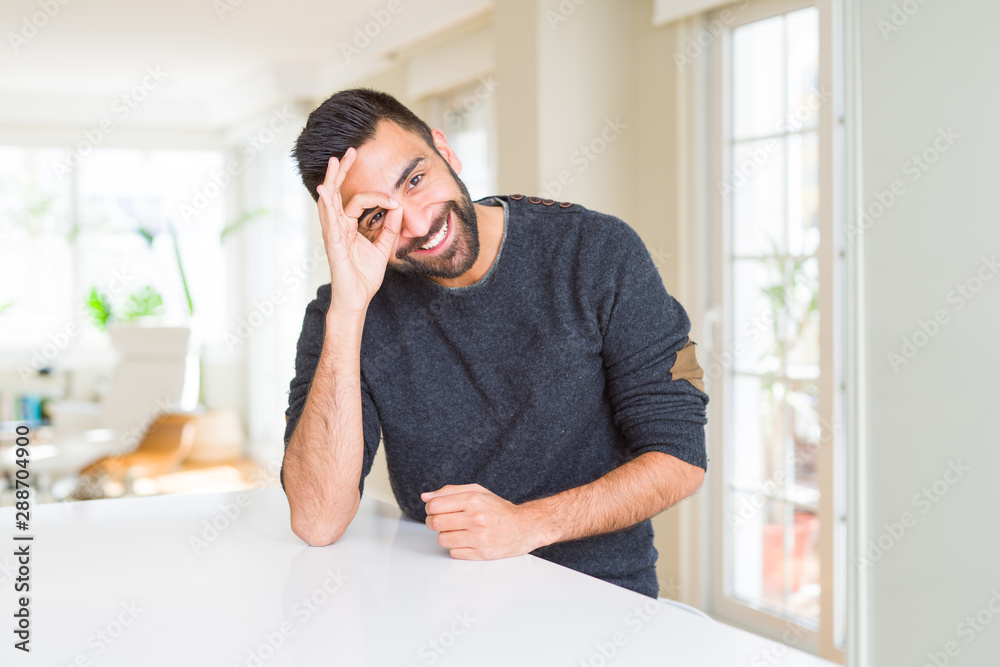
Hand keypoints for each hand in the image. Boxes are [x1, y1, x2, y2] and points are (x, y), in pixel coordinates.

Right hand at [316, 147, 403, 314]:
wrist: (357, 298)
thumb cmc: (364, 276)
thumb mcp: (383, 248)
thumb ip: (390, 228)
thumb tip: (398, 208)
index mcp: (349, 226)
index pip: (359, 201)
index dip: (378, 198)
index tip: (395, 202)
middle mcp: (339, 226)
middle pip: (338, 193)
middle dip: (343, 171)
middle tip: (349, 151)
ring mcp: (334, 234)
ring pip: (330, 201)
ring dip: (332, 180)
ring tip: (333, 161)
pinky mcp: (333, 243)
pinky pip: (329, 221)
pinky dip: (327, 204)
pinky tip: (324, 190)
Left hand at [421, 484, 552, 559]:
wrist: (525, 527)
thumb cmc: (499, 510)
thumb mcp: (477, 492)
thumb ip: (450, 491)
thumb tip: (426, 496)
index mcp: (473, 500)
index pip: (434, 505)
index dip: (431, 508)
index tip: (436, 510)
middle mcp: (476, 518)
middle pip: (435, 523)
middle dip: (435, 522)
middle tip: (445, 521)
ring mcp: (479, 537)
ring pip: (442, 539)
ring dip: (446, 535)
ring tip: (458, 531)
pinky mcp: (481, 554)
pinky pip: (454, 552)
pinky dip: (457, 547)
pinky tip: (467, 541)